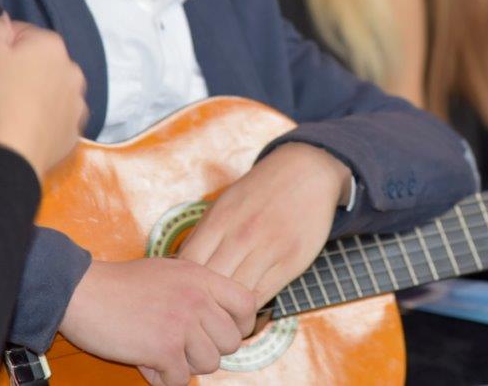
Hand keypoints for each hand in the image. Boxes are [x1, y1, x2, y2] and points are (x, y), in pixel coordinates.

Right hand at [0, 11, 86, 175]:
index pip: (13, 34)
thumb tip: (0, 14)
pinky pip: (28, 118)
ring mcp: (69, 104)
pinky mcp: (64, 133)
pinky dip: (2, 117)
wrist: (17, 151)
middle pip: (14, 67)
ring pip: (17, 94)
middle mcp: (68, 71)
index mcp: (52, 46)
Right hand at [58, 258, 254, 385]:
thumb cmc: (122, 284)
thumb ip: (198, 290)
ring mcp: (183, 324)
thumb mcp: (170, 273)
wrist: (84, 291)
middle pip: (230, 342)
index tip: (222, 333)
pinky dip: (161, 377)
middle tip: (181, 345)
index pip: (247, 304)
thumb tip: (219, 318)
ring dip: (183, 364)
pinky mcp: (164, 349)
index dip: (240, 325)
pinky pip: (179, 379)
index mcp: (202, 277)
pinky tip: (144, 359)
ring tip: (158, 350)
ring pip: (208, 364)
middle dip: (207, 350)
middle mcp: (198, 299)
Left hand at [178, 142, 350, 308]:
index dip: (183, 285)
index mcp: (220, 219)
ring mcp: (268, 248)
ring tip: (221, 316)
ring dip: (226, 311)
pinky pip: (262, 296)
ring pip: (235, 295)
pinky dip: (249, 308)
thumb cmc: (260, 192)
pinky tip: (243, 307)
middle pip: (210, 283)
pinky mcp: (291, 261)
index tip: (184, 294)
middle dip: (202, 303)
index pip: (188, 265)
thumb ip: (205, 234)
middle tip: (200, 314)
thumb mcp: (226, 204)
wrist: (306, 171)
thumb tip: (180, 268)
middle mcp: (242, 234)